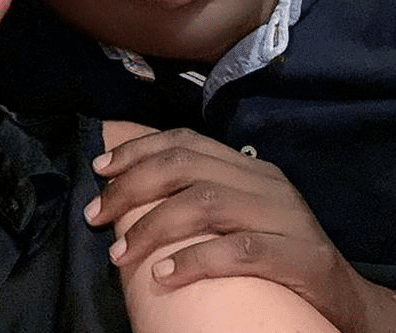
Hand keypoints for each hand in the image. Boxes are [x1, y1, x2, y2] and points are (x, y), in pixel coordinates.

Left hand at [85, 127, 395, 332]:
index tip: (100, 168)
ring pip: (204, 202)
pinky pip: (238, 250)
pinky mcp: (299, 255)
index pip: (183, 140)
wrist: (342, 296)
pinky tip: (163, 275)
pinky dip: (195, 260)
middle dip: (131, 187)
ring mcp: (283, 215)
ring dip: (152, 226)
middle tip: (95, 215)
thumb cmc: (273, 252)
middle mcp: (263, 181)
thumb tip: (129, 195)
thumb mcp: (236, 213)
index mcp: (246, 166)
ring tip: (120, 254)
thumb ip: (195, 196)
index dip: (137, 149)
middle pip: (184, 166)